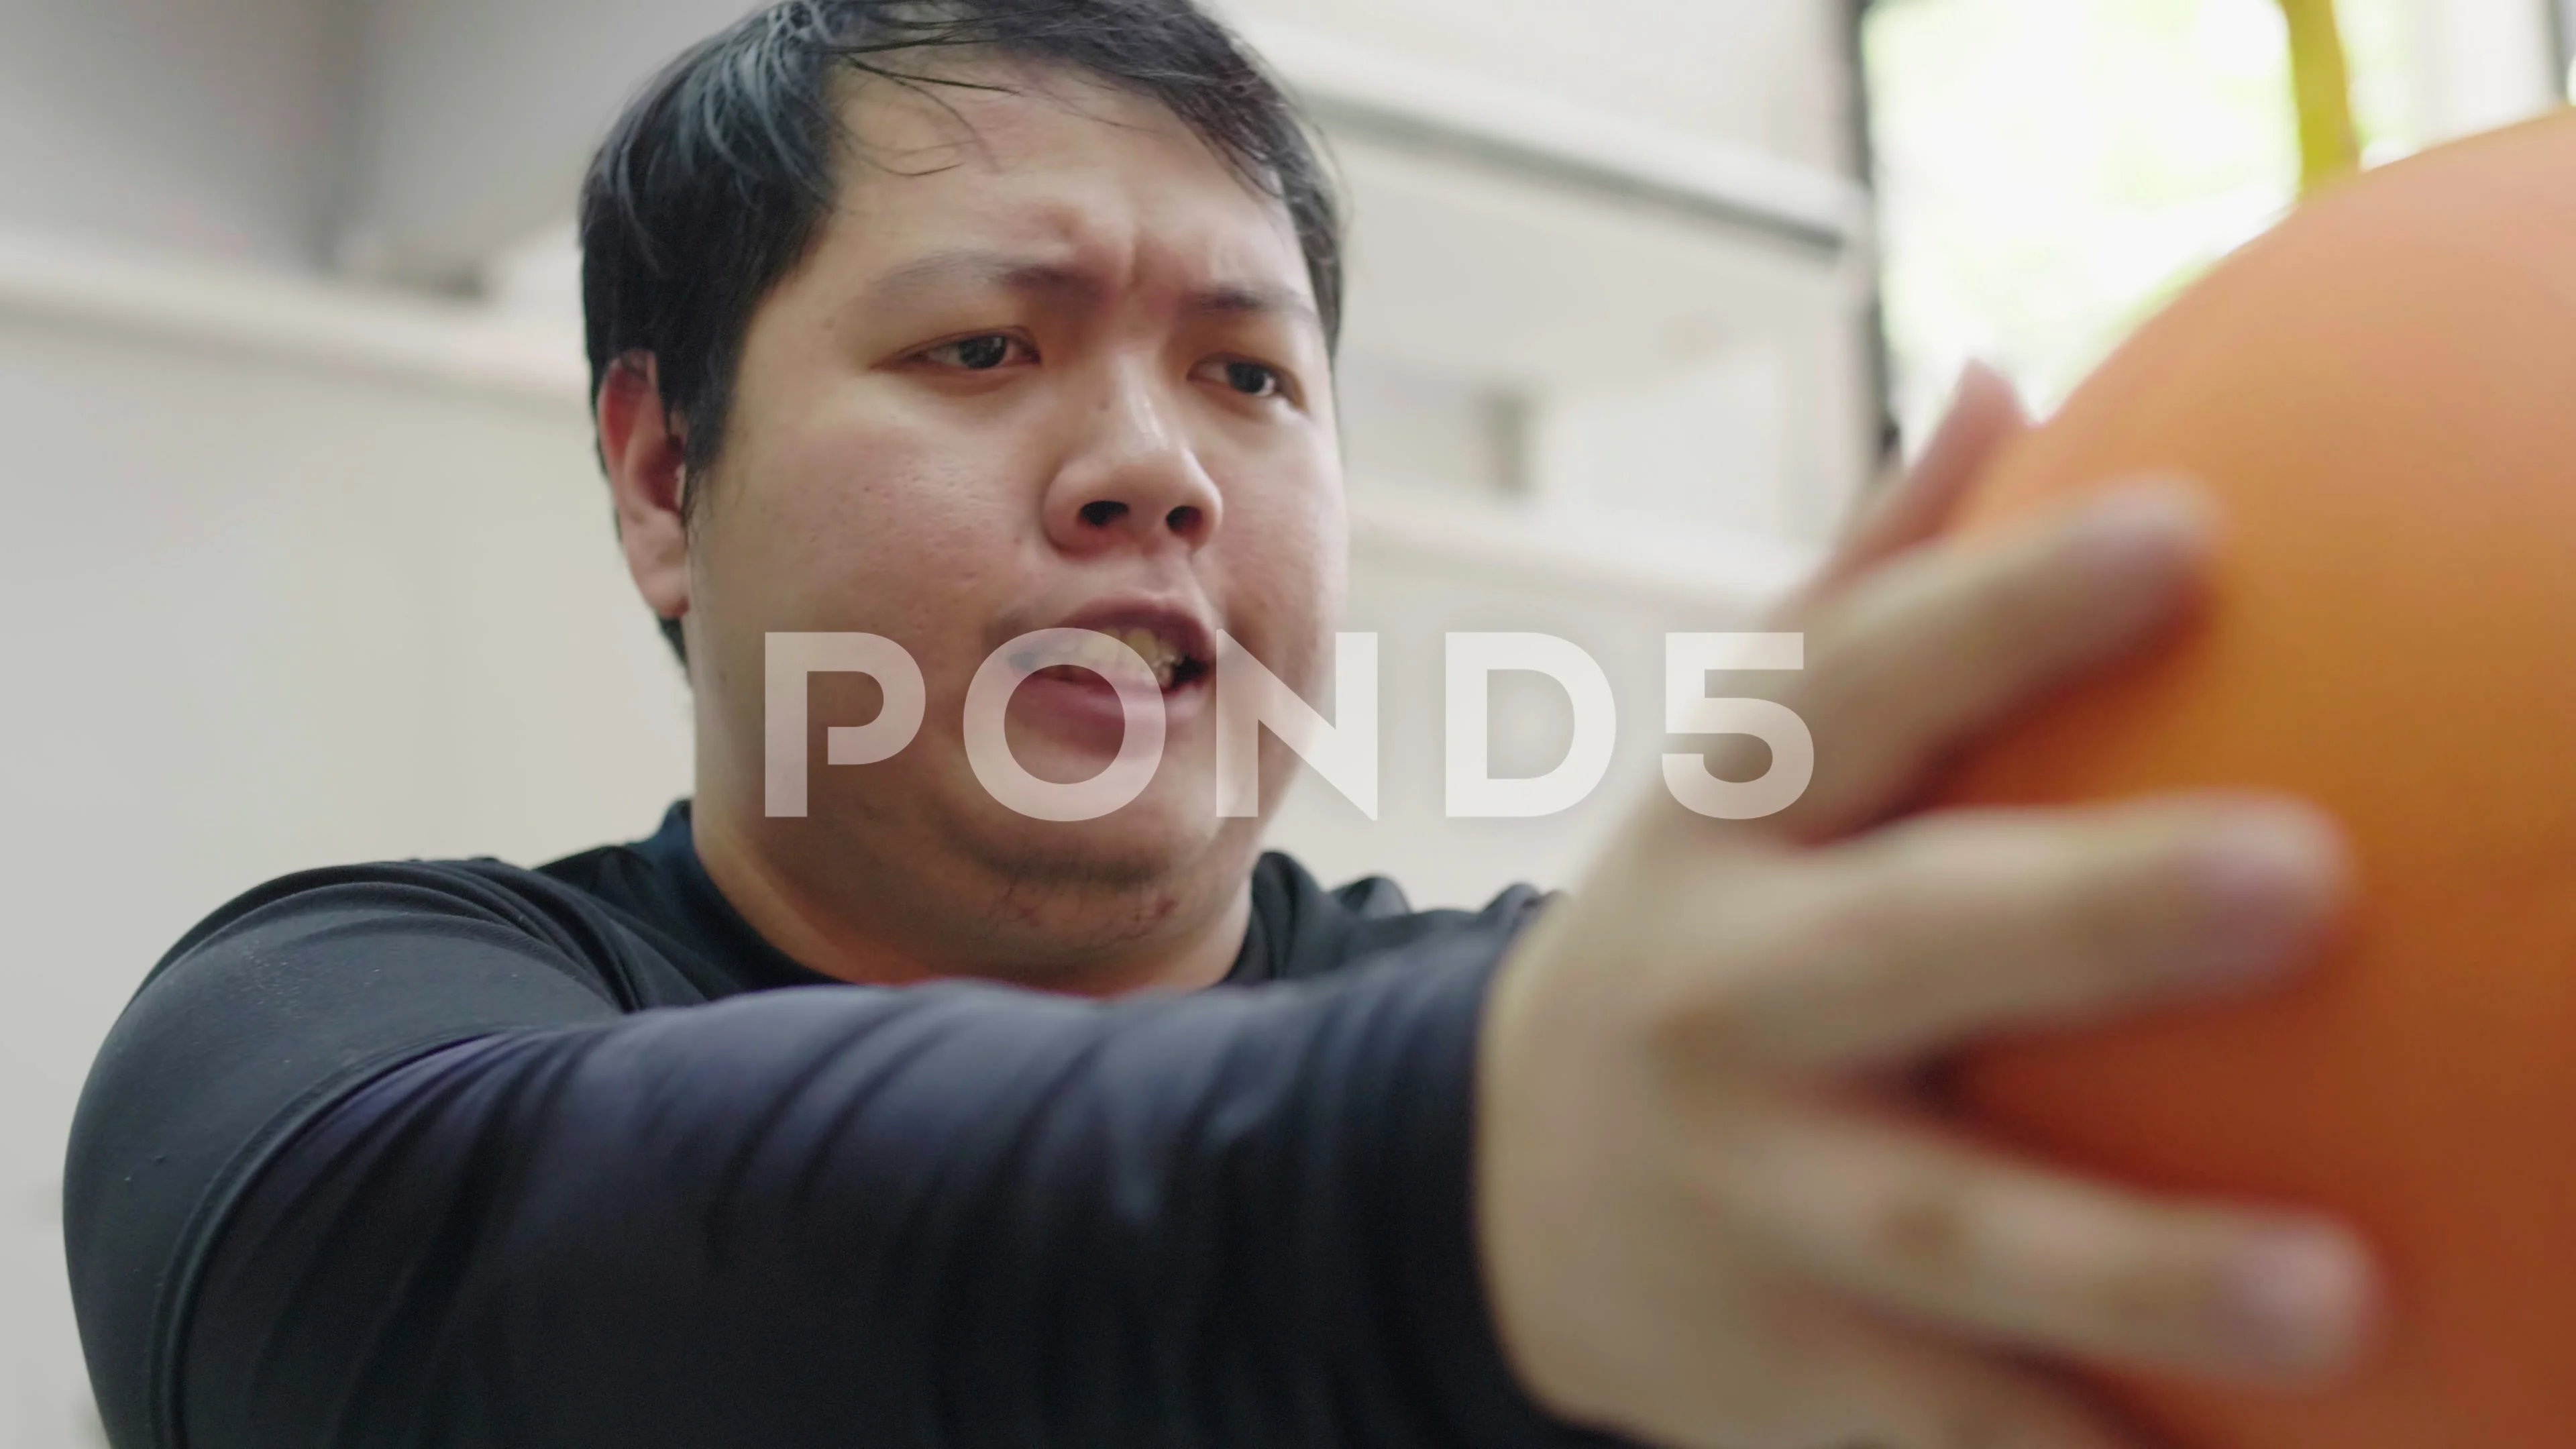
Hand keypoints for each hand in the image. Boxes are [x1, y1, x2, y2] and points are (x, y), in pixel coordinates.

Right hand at [1473, 365, 2379, 1448]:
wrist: (1490, 1193)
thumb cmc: (1694, 930)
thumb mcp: (1736, 763)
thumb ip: (1870, 590)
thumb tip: (2002, 365)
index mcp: (1721, 832)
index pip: (1853, 688)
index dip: (2006, 609)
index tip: (2191, 536)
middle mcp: (1719, 1010)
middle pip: (1897, 948)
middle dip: (2085, 919)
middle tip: (2303, 882)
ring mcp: (1751, 1209)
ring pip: (1939, 1236)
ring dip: (2126, 1267)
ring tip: (2339, 1299)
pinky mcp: (1785, 1387)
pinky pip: (1942, 1437)